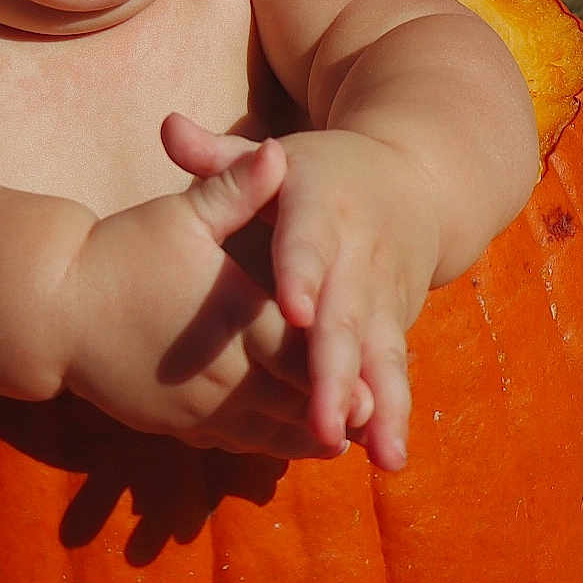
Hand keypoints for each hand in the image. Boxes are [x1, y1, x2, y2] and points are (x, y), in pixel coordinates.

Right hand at [58, 134, 345, 459]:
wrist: (50, 308)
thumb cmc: (119, 253)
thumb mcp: (180, 215)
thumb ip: (235, 188)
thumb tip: (279, 151)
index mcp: (231, 320)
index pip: (301, 352)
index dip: (341, 368)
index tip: (377, 381)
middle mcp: (221, 373)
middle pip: (294, 403)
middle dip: (334, 411)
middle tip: (373, 416)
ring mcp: (196, 407)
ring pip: (267, 433)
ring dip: (305, 434)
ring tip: (343, 433)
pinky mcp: (175, 424)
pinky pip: (233, 443)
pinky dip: (266, 441)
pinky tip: (284, 435)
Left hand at [162, 114, 426, 470]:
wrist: (416, 179)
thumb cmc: (323, 173)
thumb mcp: (280, 157)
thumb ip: (222, 158)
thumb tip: (167, 126)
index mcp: (320, 208)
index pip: (307, 241)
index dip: (301, 272)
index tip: (291, 308)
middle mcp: (359, 254)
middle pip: (347, 315)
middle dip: (337, 371)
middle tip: (325, 422)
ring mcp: (384, 293)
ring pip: (380, 353)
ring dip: (379, 405)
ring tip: (377, 456)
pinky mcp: (397, 321)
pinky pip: (394, 368)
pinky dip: (392, 409)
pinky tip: (386, 455)